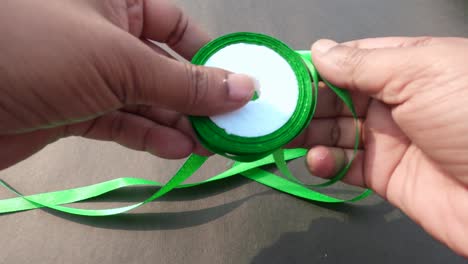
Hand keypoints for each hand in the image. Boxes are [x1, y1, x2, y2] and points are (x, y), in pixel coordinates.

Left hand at [0, 0, 254, 169]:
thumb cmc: (29, 51)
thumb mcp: (118, 61)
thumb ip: (183, 82)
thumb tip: (242, 88)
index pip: (176, 26)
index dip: (211, 56)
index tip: (240, 86)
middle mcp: (102, 32)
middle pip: (165, 67)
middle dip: (197, 98)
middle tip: (229, 125)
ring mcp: (88, 74)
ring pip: (147, 100)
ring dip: (179, 123)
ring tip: (210, 144)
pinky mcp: (74, 109)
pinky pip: (122, 122)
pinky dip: (150, 137)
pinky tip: (177, 149)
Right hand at [295, 37, 467, 256]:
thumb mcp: (421, 73)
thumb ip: (363, 63)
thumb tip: (319, 50)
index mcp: (406, 67)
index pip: (349, 60)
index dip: (316, 66)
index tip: (284, 74)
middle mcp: (395, 101)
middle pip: (336, 97)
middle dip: (307, 102)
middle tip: (279, 110)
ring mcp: (389, 139)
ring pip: (335, 131)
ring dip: (309, 133)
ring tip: (290, 136)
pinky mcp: (385, 175)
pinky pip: (345, 165)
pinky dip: (326, 163)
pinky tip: (319, 159)